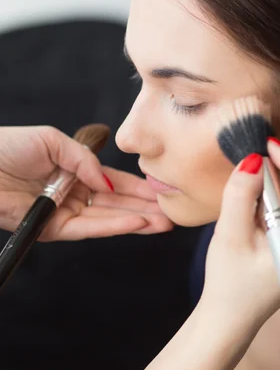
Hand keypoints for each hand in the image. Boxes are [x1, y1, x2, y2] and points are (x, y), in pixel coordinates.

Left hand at [0, 126, 173, 239]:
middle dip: (145, 208)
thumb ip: (85, 160)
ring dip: (137, 221)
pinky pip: (89, 228)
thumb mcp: (53, 140)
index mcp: (74, 173)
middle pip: (117, 204)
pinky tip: (138, 223)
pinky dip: (114, 226)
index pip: (114, 183)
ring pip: (108, 219)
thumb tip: (108, 182)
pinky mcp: (53, 229)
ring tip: (164, 222)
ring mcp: (65, 213)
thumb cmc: (7, 146)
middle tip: (173, 212)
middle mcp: (74, 195)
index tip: (162, 190)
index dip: (138, 188)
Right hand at [202, 140, 279, 330]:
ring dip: (275, 185)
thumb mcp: (230, 235)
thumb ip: (241, 194)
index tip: (262, 151)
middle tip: (247, 178)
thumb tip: (253, 159)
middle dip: (279, 173)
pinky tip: (255, 213)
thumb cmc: (231, 282)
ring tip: (247, 204)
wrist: (232, 313)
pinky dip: (276, 196)